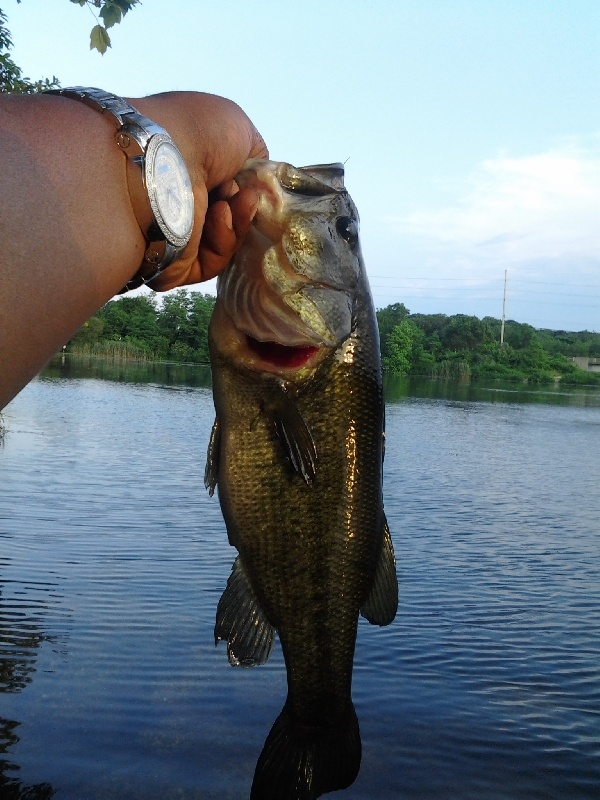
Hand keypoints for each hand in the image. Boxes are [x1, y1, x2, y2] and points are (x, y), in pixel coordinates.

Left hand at [129, 92, 268, 290]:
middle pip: (226, 222)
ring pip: (223, 246)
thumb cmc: (197, 132)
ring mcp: (174, 237)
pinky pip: (211, 265)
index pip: (224, 195)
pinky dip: (223, 243)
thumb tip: (255, 183)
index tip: (253, 184)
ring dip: (236, 225)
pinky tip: (220, 215)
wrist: (161, 156)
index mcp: (188, 173)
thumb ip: (254, 157)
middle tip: (244, 196)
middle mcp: (178, 205)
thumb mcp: (239, 130)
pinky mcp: (172, 265)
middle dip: (243, 210)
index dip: (245, 191)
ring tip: (228, 203)